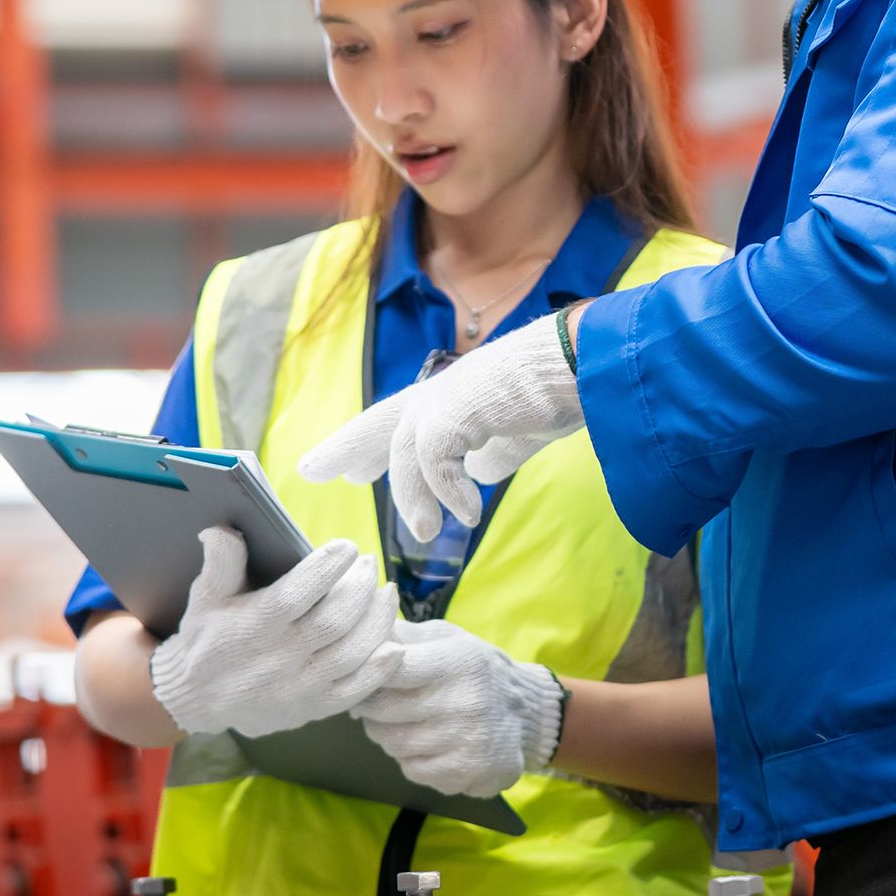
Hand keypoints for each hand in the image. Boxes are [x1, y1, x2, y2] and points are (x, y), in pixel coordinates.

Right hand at [148, 528, 400, 737]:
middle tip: (370, 564)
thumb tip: (222, 529)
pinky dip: (380, 670)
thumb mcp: (204, 598)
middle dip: (360, 587)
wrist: (197, 701)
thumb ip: (220, 563)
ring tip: (386, 593)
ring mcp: (299, 687)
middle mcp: (279, 659)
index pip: (296, 594)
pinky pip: (356, 692)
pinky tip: (394, 645)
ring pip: (352, 653)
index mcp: (253, 627)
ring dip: (378, 621)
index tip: (347, 547)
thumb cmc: (206, 640)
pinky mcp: (313, 708)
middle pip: (335, 621)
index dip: (327, 568)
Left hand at [297, 312, 582, 540]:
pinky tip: (468, 512)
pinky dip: (448, 489)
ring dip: (411, 495)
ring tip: (426, 532)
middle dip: (345, 447)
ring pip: (405, 449)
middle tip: (310, 470)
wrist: (585, 363)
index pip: (399, 423)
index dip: (368, 445)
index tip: (348, 471)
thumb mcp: (520, 433)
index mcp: (455, 398)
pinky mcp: (459, 406)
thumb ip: (497, 452)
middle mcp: (442, 393)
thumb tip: (478, 473)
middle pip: (379, 423)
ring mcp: (448, 396)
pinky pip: (436, 458)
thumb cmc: (561, 390)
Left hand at [354, 620, 564, 797]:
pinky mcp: (464, 772)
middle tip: (373, 701)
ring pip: (392, 742)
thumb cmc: (475, 670)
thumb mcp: (449, 639)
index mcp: (459, 661)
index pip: (393, 667)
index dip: (369, 671)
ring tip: (401, 721)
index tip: (362, 673)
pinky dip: (409, 758)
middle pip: (384, 709)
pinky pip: (411, 768)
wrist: (527, 714)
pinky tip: (425, 743)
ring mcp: (465, 741)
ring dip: (386, 733)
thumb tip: (362, 632)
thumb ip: (406, 635)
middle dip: (369, 706)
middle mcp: (465, 702)